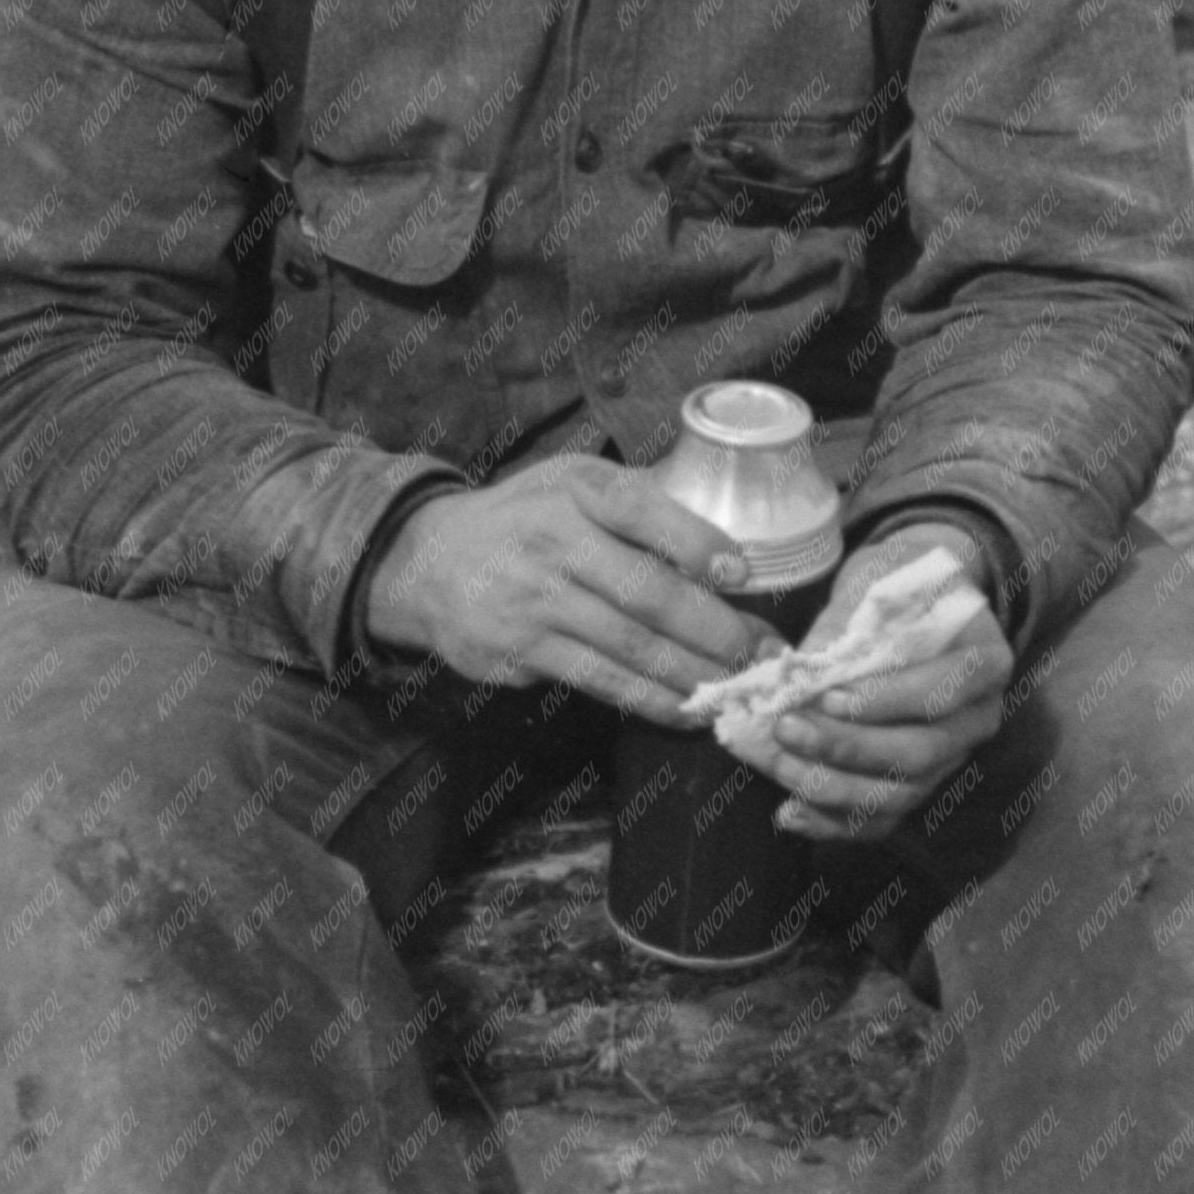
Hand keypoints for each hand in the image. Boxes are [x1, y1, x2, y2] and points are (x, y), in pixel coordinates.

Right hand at [361, 460, 770, 712]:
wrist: (427, 563)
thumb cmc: (524, 520)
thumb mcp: (571, 484)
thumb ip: (638, 503)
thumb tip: (727, 547)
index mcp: (574, 491)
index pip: (640, 510)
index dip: (694, 541)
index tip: (741, 573)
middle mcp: (552, 543)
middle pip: (647, 593)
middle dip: (716, 629)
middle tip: (765, 653)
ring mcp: (533, 602)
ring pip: (630, 647)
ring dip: (694, 674)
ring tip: (740, 690)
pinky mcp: (521, 652)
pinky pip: (600, 681)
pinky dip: (650, 699)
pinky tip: (687, 710)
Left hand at [769, 522, 1015, 844]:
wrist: (917, 606)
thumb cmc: (898, 589)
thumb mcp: (878, 588)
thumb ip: (841, 630)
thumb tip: (786, 673)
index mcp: (985, 663)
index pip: (942, 693)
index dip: (884, 701)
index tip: (827, 695)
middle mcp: (978, 720)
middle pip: (918, 754)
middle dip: (846, 747)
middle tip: (786, 727)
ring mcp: (951, 758)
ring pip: (898, 794)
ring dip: (831, 785)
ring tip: (777, 762)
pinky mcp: (919, 784)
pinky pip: (882, 819)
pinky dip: (834, 823)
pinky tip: (789, 814)